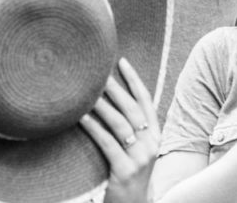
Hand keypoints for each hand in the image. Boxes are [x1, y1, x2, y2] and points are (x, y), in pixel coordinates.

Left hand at [80, 58, 159, 202]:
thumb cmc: (129, 175)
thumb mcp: (136, 149)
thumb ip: (129, 129)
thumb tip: (108, 100)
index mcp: (155, 135)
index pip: (146, 101)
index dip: (134, 80)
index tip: (121, 61)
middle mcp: (151, 144)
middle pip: (132, 109)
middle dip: (115, 88)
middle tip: (99, 72)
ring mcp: (140, 158)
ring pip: (120, 124)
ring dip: (102, 106)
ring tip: (87, 92)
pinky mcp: (125, 171)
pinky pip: (108, 143)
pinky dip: (94, 128)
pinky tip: (81, 118)